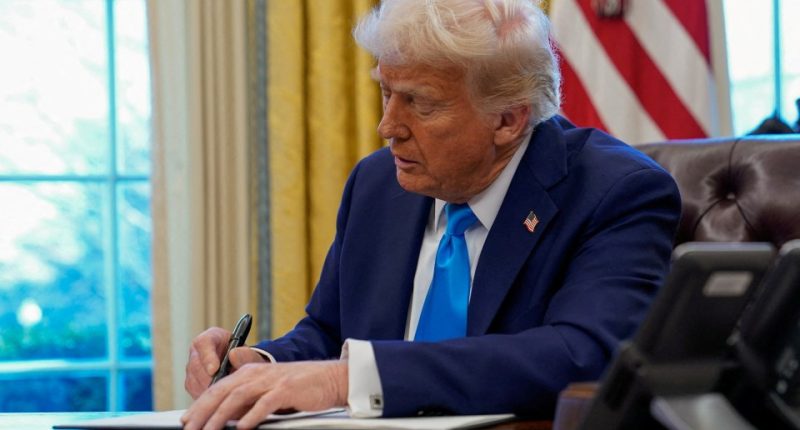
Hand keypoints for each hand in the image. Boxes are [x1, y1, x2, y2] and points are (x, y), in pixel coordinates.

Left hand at [181, 360, 348, 429]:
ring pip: (238, 397)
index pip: (218, 388)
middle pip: (222, 392)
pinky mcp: (286, 389)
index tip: (187, 421)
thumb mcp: (267, 393)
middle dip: (203, 412)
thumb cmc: (299, 389)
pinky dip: (252, 416)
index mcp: (250, 373)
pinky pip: (265, 403)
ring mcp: (271, 381)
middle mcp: (257, 374)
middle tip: (190, 429)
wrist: (329, 378)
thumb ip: (248, 402)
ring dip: (220, 417)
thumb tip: (228, 418)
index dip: (199, 405)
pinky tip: (242, 428)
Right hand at [184, 327, 265, 398]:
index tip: (214, 369)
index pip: (203, 343)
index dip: (207, 357)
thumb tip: (233, 355)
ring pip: (193, 382)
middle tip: (221, 389)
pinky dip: (206, 399)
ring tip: (223, 396)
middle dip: (208, 380)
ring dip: (207, 390)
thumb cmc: (245, 360)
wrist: (242, 370)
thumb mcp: (249, 355)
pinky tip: (218, 402)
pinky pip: (194, 393)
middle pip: (196, 366)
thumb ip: (246, 355)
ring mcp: (192, 369)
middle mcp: (197, 352)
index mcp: (211, 338)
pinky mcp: (192, 384)